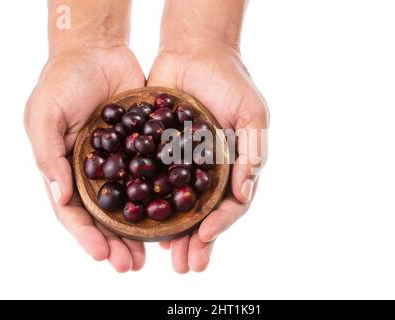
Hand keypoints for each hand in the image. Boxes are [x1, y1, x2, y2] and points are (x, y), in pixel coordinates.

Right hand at [24, 46, 146, 271]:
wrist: (97, 51)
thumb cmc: (62, 80)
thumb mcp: (45, 115)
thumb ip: (49, 155)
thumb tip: (59, 197)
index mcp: (68, 170)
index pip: (74, 212)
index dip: (87, 236)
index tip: (104, 256)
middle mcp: (97, 172)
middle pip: (107, 216)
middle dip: (118, 242)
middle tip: (133, 265)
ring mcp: (123, 161)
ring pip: (134, 202)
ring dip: (143, 227)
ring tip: (158, 250)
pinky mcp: (146, 147)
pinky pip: (156, 174)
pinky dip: (164, 194)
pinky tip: (178, 211)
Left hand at [148, 45, 268, 272]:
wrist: (194, 51)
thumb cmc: (230, 81)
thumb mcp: (251, 113)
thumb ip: (252, 152)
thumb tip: (245, 193)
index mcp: (232, 166)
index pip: (231, 203)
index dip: (220, 223)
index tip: (204, 237)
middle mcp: (207, 170)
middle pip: (204, 213)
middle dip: (196, 241)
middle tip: (186, 265)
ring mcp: (181, 164)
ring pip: (178, 206)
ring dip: (173, 233)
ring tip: (165, 256)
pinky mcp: (156, 153)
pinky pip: (153, 183)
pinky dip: (149, 205)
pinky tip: (141, 223)